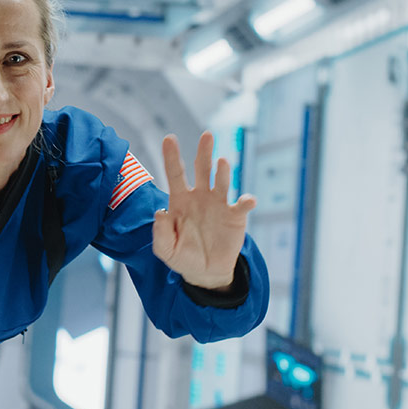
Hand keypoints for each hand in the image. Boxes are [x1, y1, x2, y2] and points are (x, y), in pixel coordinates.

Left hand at [153, 131, 256, 288]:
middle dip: (204, 151)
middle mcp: (200, 197)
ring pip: (222, 181)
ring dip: (223, 172)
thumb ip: (160, 233)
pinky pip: (243, 204)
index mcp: (180, 201)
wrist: (206, 273)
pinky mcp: (236, 216)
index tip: (169, 138)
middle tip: (207, 135)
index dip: (172, 156)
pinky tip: (247, 200)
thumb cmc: (183, 257)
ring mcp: (219, 204)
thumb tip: (160, 213)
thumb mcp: (165, 250)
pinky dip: (246, 200)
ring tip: (222, 163)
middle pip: (202, 168)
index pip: (175, 174)